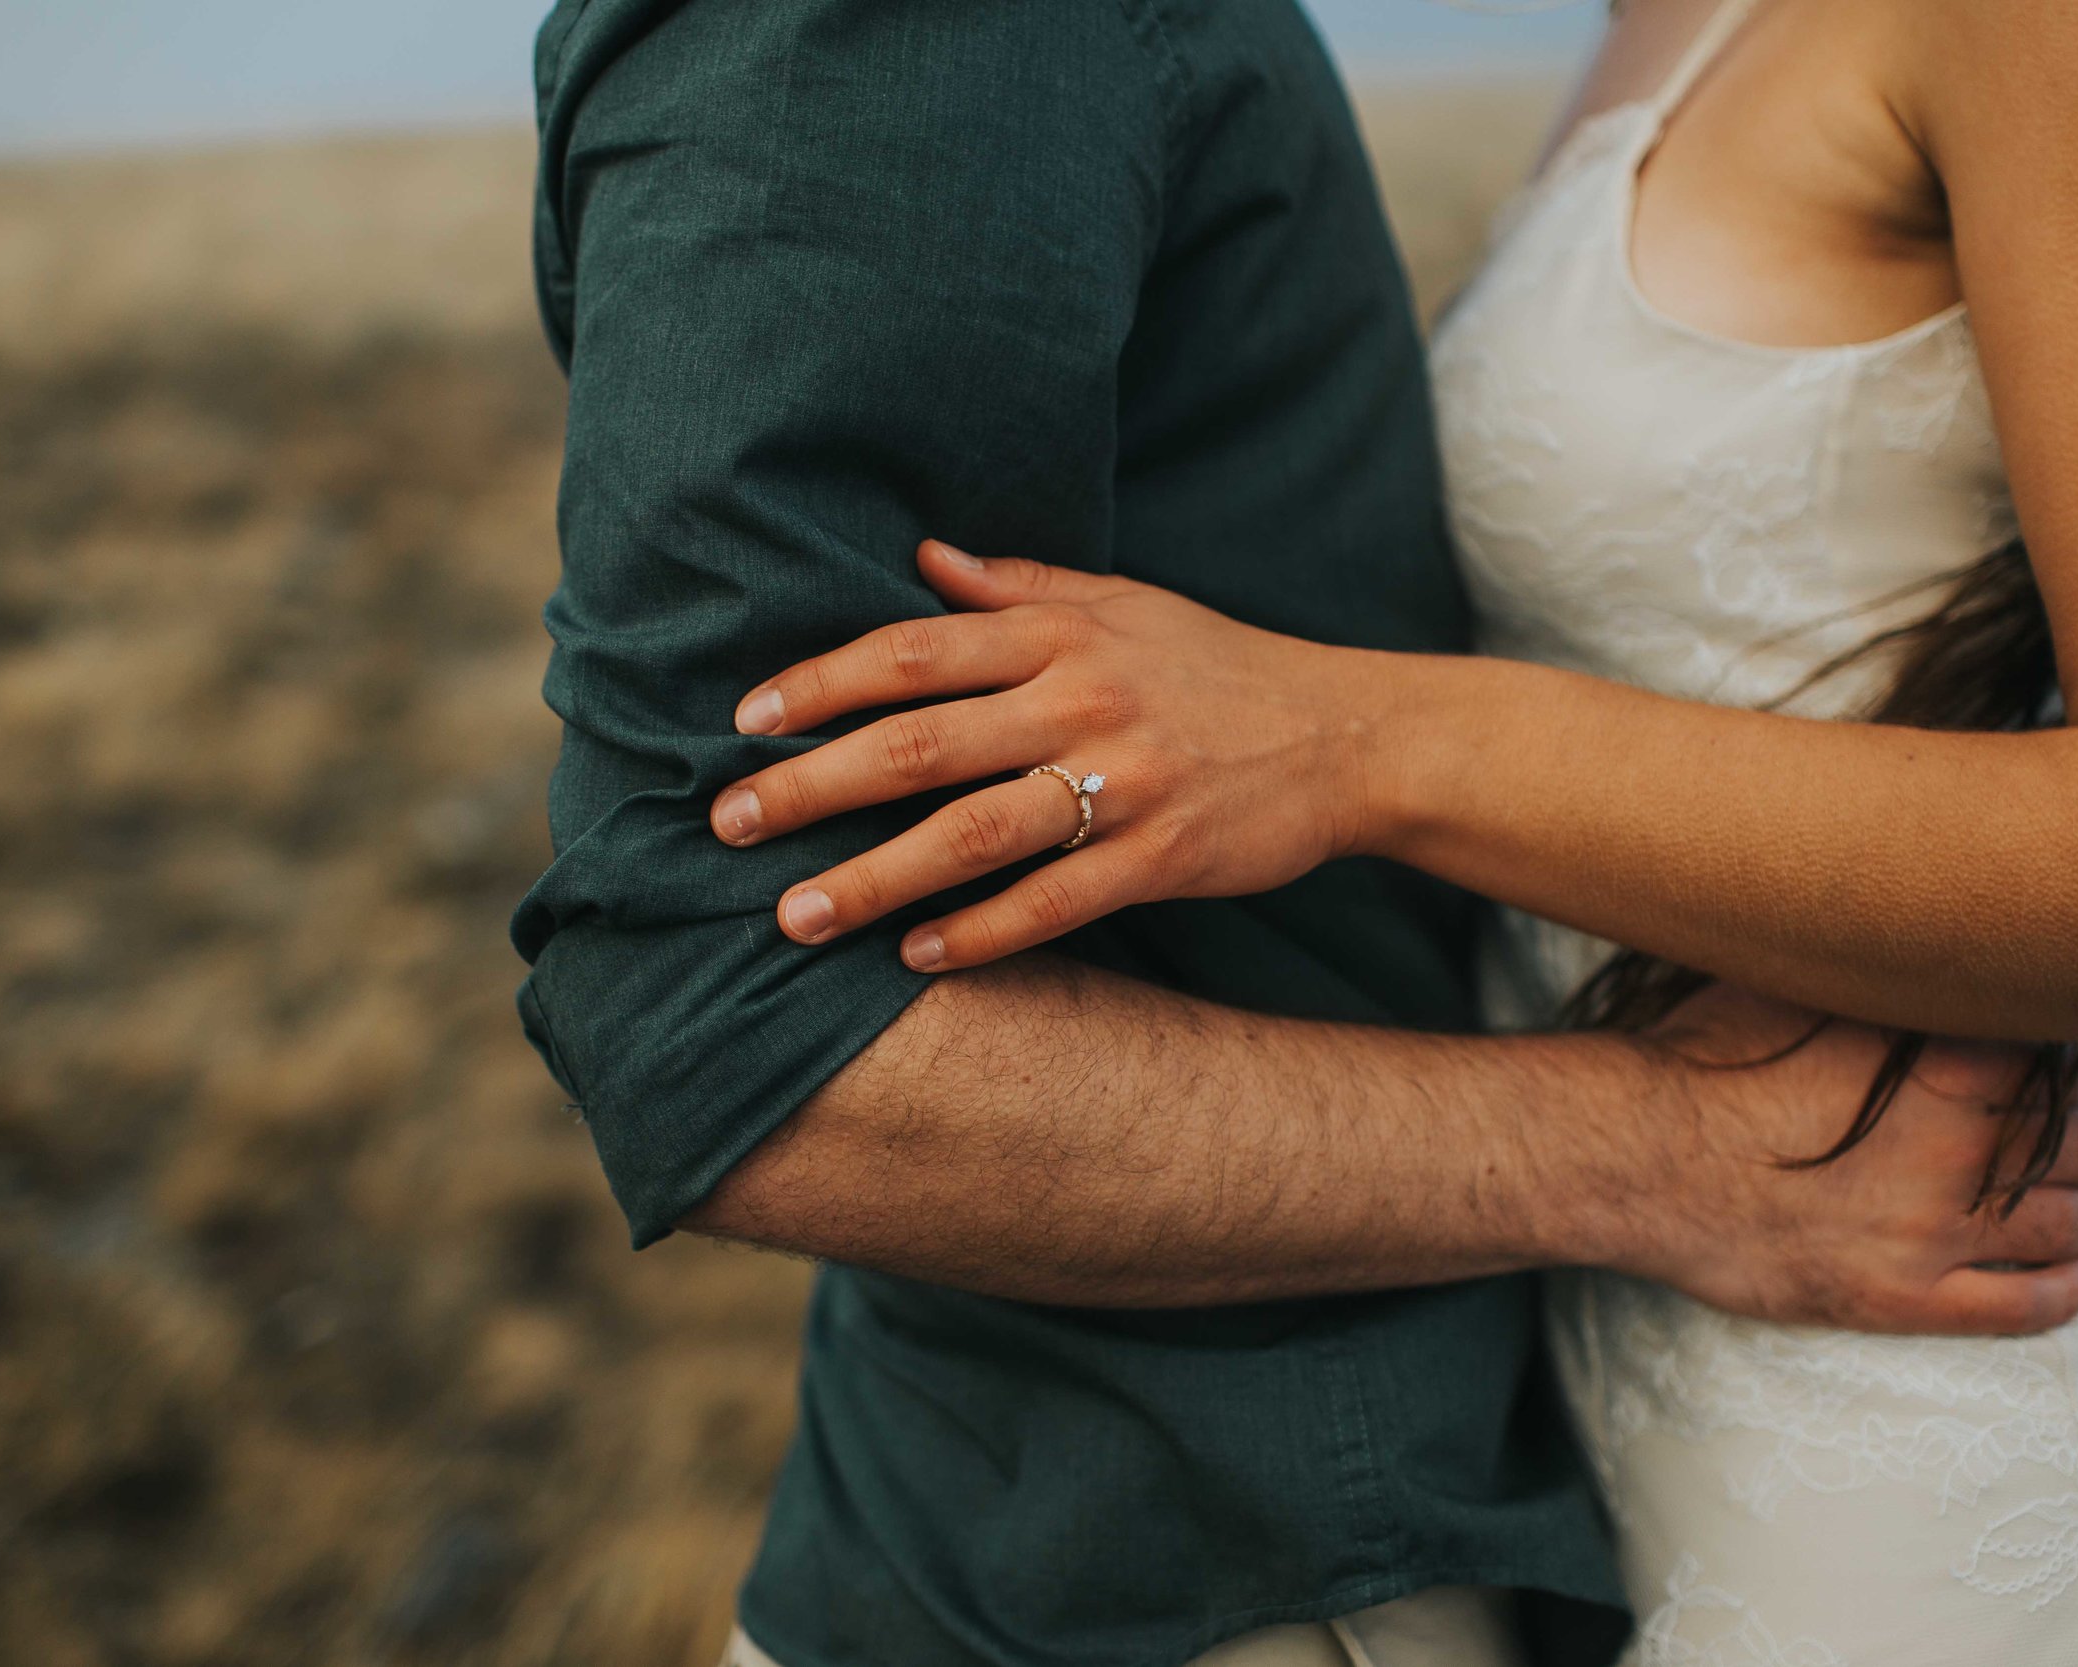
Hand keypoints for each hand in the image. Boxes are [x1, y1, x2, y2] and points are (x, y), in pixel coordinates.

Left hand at [712, 541, 1378, 966]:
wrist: (1348, 733)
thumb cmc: (1218, 666)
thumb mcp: (1124, 603)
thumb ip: (1017, 584)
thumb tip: (918, 554)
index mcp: (1063, 634)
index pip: (914, 652)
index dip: (821, 682)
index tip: (744, 722)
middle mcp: (1084, 700)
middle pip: (921, 742)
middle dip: (815, 786)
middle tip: (728, 825)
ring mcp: (1125, 783)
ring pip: (974, 833)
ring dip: (875, 878)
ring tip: (795, 917)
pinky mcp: (1163, 858)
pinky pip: (1056, 903)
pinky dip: (983, 933)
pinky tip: (916, 959)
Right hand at [1611, 984, 2077, 1333]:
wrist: (1631, 1161)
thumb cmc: (1700, 1063)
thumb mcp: (1790, 990)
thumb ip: (1871, 981)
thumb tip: (1914, 938)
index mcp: (1937, 1065)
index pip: (2055, 1061)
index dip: (2074, 1061)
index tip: (2075, 1063)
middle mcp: (1954, 1149)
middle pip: (2075, 1143)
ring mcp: (1931, 1232)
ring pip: (2069, 1226)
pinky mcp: (1900, 1301)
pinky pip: (2021, 1309)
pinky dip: (2067, 1293)